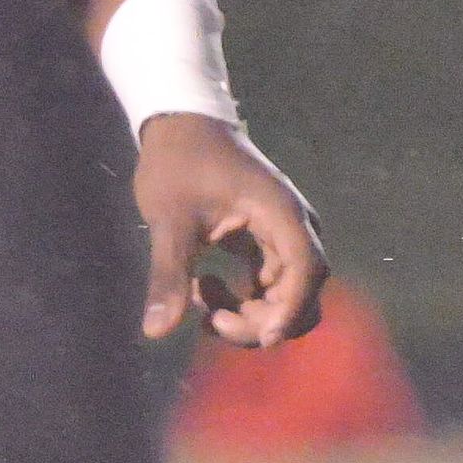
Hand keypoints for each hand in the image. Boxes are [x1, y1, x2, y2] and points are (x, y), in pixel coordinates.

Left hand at [134, 114, 326, 348]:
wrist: (180, 124)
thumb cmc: (177, 162)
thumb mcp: (169, 219)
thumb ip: (168, 274)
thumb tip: (156, 331)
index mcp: (280, 213)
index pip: (306, 269)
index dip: (290, 309)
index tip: (262, 339)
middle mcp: (293, 225)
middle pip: (302, 291)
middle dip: (262, 319)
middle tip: (211, 321)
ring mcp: (282, 235)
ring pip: (285, 295)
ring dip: (248, 312)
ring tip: (199, 297)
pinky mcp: (266, 241)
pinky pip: (269, 286)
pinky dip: (241, 299)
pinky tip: (203, 288)